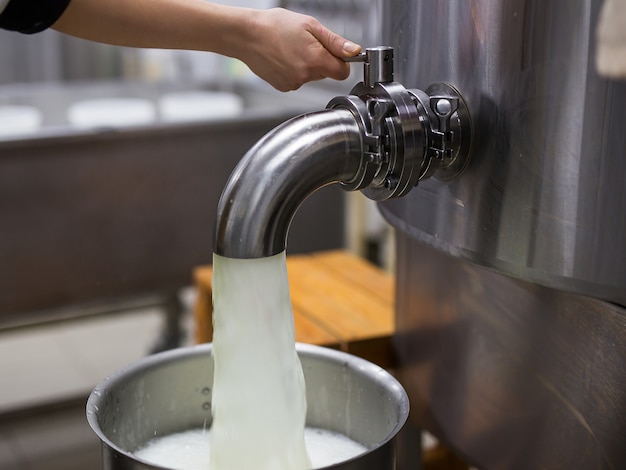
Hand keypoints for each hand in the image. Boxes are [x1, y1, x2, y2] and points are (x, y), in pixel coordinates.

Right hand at [237, 8, 361, 91]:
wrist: (246, 35)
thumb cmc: (275, 26)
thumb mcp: (310, 26)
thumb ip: (335, 42)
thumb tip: (354, 51)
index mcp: (315, 60)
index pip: (342, 72)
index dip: (341, 62)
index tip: (334, 53)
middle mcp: (305, 75)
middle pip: (326, 74)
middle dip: (321, 60)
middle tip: (305, 44)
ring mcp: (293, 83)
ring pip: (311, 77)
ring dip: (306, 65)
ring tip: (290, 49)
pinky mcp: (283, 86)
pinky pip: (297, 80)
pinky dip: (293, 71)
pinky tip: (283, 58)